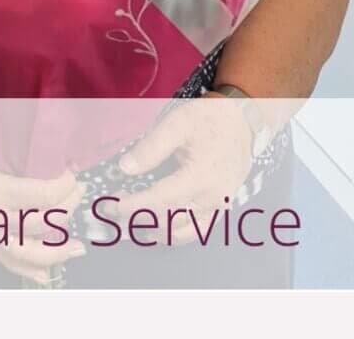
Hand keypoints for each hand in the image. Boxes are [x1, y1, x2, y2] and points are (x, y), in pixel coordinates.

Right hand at [0, 116, 87, 283]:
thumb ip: (17, 142)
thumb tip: (50, 138)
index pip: (44, 195)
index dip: (65, 185)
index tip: (71, 172)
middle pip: (42, 222)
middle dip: (67, 207)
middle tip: (77, 191)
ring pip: (28, 251)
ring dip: (56, 251)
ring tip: (78, 247)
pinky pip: (7, 260)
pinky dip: (28, 270)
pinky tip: (47, 275)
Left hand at [113, 95, 253, 245]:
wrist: (242, 120)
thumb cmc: (210, 118)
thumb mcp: (177, 123)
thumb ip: (151, 147)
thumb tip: (125, 168)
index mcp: (201, 175)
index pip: (160, 200)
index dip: (133, 206)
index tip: (111, 206)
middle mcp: (213, 197)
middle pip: (169, 220)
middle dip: (137, 220)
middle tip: (112, 215)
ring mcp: (219, 206)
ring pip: (182, 232)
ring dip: (153, 232)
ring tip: (128, 224)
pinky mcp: (221, 208)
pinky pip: (197, 231)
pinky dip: (174, 234)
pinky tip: (155, 228)